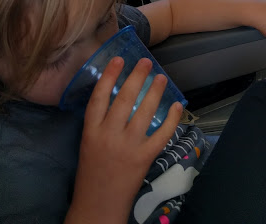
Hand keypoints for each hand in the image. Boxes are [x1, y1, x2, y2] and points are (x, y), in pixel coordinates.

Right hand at [66, 57, 182, 223]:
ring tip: (162, 78)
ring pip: (144, 112)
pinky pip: (161, 134)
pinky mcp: (144, 158)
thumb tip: (118, 94)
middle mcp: (109, 136)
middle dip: (137, 77)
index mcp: (91, 131)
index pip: (99, 97)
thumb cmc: (92, 173)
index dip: (109, 76)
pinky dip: (171, 118)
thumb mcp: (88, 143)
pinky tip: (177, 105)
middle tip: (146, 62)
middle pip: (124, 99)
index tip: (119, 59)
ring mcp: (128, 147)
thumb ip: (100, 122)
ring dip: (155, 92)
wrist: (98, 206)